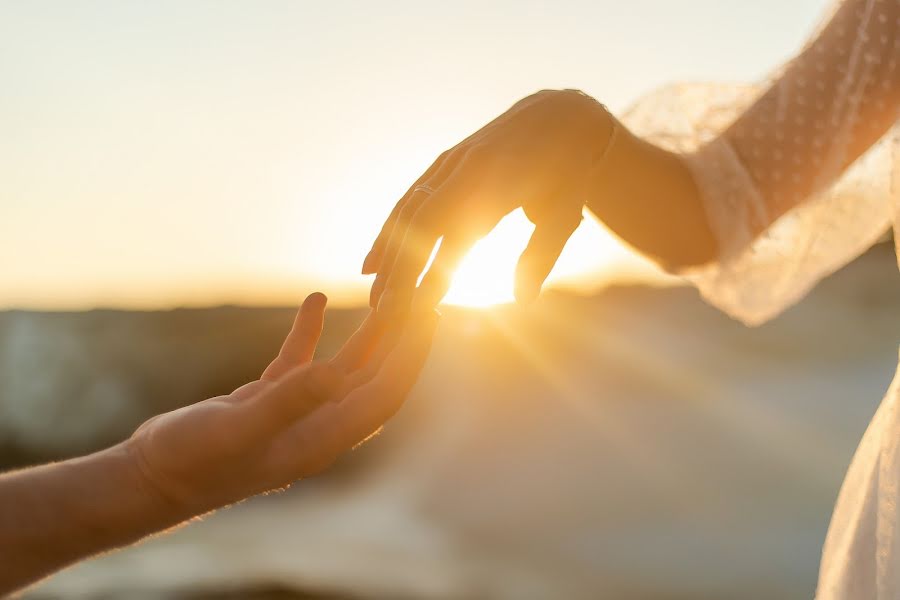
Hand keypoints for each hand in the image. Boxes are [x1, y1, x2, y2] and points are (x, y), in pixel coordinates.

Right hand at [127, 293, 437, 515]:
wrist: (152, 477)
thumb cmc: (192, 462)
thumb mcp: (238, 429)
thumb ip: (288, 401)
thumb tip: (338, 375)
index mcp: (324, 438)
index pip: (385, 392)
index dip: (411, 352)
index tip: (429, 312)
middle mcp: (320, 425)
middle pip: (375, 375)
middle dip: (402, 335)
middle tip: (422, 291)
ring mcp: (296, 411)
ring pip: (346, 366)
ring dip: (370, 330)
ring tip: (389, 290)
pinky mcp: (270, 399)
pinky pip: (302, 358)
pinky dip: (311, 330)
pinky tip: (315, 298)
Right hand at [363, 89, 613, 311]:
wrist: (557, 116)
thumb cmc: (567, 174)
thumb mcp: (564, 215)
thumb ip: (541, 256)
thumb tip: (523, 300)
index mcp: (498, 182)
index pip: (459, 235)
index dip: (436, 272)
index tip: (419, 309)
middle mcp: (466, 168)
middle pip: (421, 225)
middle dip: (400, 269)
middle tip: (385, 312)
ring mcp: (450, 163)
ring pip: (408, 212)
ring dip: (387, 255)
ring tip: (374, 295)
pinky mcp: (443, 164)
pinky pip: (409, 200)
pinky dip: (389, 232)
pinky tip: (375, 262)